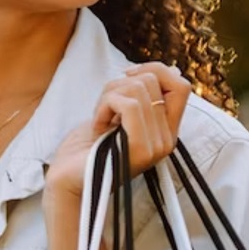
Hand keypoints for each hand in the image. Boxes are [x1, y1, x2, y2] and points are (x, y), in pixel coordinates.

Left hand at [44, 63, 192, 204]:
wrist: (67, 180)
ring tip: (99, 118)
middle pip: (153, 80)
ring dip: (108, 96)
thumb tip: (163, 70)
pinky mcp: (140, 149)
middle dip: (120, 83)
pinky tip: (97, 125)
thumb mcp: (117, 114)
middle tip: (104, 107)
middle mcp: (166, 139)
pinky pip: (129, 105)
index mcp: (165, 130)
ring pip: (138, 89)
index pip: (181, 86)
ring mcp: (155, 145)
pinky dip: (104, 107)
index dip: (154, 70)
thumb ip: (139, 96)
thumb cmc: (86, 147)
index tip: (126, 76)